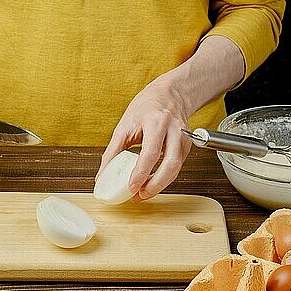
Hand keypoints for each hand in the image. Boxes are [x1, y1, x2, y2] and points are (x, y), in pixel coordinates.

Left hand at [98, 80, 191, 200]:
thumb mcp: (124, 125)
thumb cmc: (146, 107)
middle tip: (139, 196)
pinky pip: (177, 167)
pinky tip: (152, 182)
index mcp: (156, 122)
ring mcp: (183, 138)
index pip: (151, 152)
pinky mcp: (187, 146)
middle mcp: (174, 130)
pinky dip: (165, 178)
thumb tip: (102, 175)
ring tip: (143, 193)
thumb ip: (113, 151)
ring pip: (176, 169)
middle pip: (170, 164)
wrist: (170, 95)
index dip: (141, 173)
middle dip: (155, 185)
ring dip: (160, 185)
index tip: (131, 187)